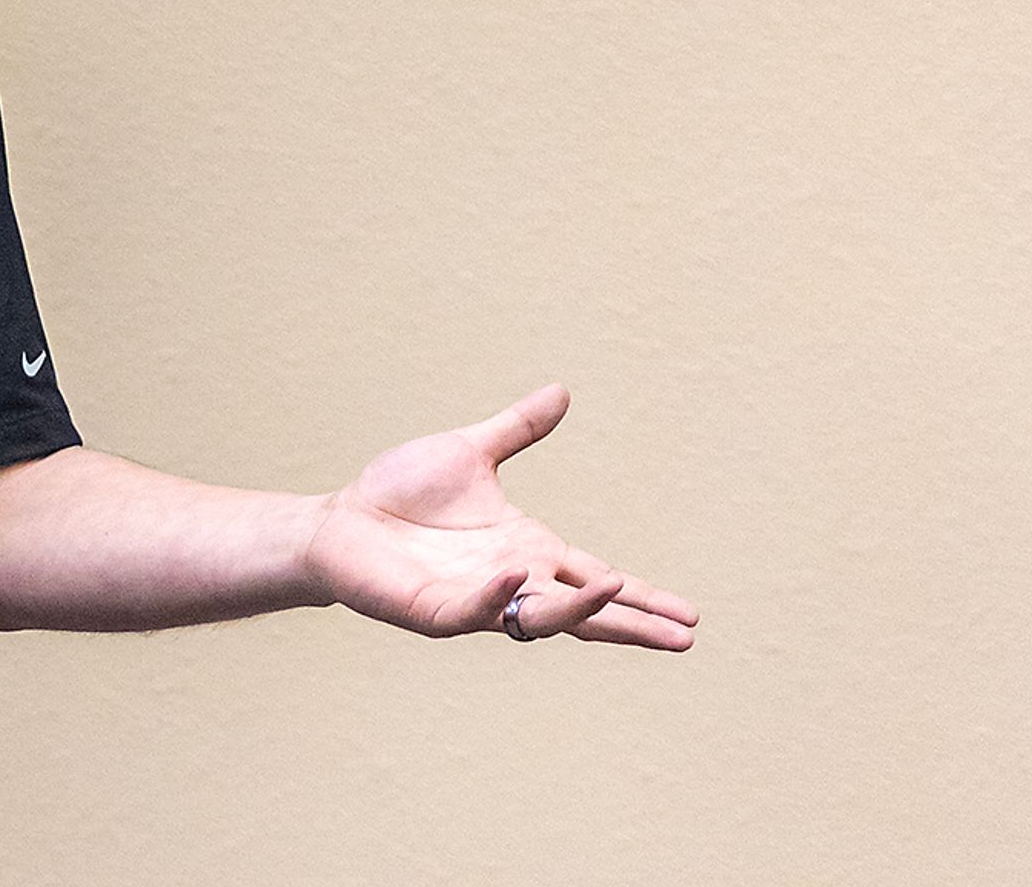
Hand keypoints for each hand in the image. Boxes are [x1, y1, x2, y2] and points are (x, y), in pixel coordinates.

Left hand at [304, 383, 698, 650]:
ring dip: (577, 609)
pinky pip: (473, 610)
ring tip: (619, 593)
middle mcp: (511, 579)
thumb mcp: (471, 450)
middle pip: (584, 610)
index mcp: (528, 548)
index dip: (641, 595)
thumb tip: (562, 392)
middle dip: (632, 622)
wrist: (340, 518)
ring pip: (538, 617)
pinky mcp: (434, 609)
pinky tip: (515, 578)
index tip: (690, 615)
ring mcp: (476, 599)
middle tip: (685, 638)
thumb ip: (518, 429)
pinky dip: (496, 597)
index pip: (596, 577)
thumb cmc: (402, 492)